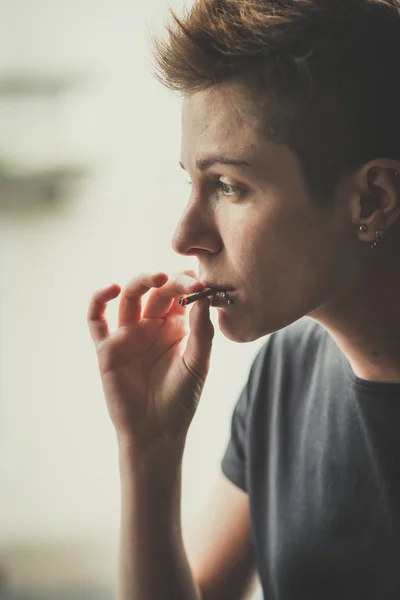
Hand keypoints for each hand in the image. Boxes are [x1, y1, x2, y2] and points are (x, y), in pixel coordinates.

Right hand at [87, 271, 213, 453]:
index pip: (180, 295)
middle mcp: (152, 326)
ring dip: (140, 282)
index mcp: (176, 327)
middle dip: (170, 282)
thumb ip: (202, 331)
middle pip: (156, 292)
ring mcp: (128, 335)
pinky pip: (96, 319)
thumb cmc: (180, 399)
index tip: (201, 281)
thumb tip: (203, 296)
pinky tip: (112, 290)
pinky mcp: (107, 347)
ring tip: (156, 277)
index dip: (188, 284)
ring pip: (129, 298)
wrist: (156, 431)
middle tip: (184, 280)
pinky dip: (99, 300)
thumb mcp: (198, 364)